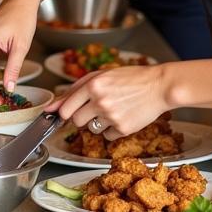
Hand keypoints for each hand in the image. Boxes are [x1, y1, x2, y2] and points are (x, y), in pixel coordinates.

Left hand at [51, 66, 167, 137]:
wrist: (159, 86)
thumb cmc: (131, 78)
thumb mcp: (102, 74)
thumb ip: (75, 89)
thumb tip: (52, 107)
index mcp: (93, 85)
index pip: (65, 108)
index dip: (65, 112)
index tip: (67, 113)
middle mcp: (100, 101)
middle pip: (76, 122)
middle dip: (82, 118)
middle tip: (96, 108)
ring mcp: (112, 116)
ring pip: (92, 129)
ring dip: (99, 123)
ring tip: (114, 109)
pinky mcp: (123, 129)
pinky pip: (108, 136)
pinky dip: (113, 130)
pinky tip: (123, 116)